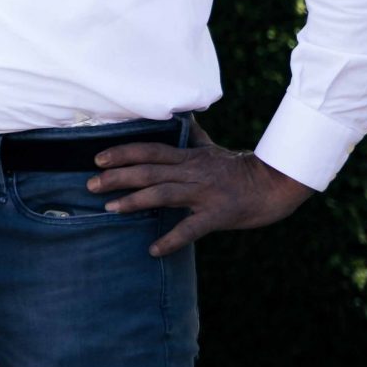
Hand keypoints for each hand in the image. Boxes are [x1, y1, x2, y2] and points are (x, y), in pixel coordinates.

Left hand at [88, 118, 312, 256]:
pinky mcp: (218, 214)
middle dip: (117, 177)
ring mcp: (204, 193)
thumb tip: (184, 117)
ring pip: (163, 193)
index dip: (122, 153)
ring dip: (134, 201)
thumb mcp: (213, 150)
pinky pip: (191, 228)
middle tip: (90, 185)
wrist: (276, 184)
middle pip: (148, 171)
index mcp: (189, 157)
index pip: (149, 151)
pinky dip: (171, 239)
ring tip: (110, 209)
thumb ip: (193, 138)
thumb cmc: (241, 168)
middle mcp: (192, 172)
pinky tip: (154, 249)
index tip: (97, 159)